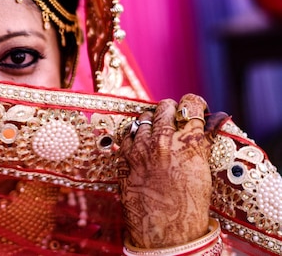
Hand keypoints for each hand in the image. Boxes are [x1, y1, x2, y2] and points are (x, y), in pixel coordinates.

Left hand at [118, 94, 212, 247]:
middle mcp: (162, 139)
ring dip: (152, 121)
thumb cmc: (189, 206)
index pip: (191, 105)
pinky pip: (128, 134)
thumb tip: (210, 123)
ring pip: (144, 117)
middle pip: (165, 107)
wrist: (163, 230)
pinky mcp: (124, 156)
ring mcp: (140, 147)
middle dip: (171, 110)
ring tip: (157, 130)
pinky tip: (141, 143)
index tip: (193, 107)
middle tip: (174, 117)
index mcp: (188, 142)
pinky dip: (135, 135)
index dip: (193, 104)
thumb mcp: (203, 172)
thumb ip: (202, 143)